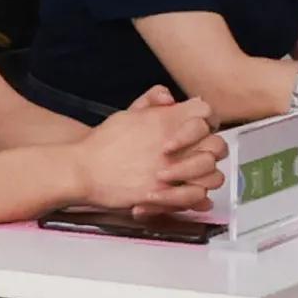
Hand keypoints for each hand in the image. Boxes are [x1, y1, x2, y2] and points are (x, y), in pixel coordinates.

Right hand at [78, 90, 224, 216]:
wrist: (81, 170)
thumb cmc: (103, 144)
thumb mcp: (128, 114)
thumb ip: (151, 101)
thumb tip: (169, 98)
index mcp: (166, 120)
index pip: (205, 112)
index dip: (206, 121)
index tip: (199, 131)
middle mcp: (173, 143)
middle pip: (216, 145)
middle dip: (211, 151)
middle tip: (200, 156)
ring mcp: (171, 170)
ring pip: (212, 174)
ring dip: (206, 177)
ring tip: (194, 179)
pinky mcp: (164, 193)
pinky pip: (195, 197)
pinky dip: (196, 199)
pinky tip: (189, 196)